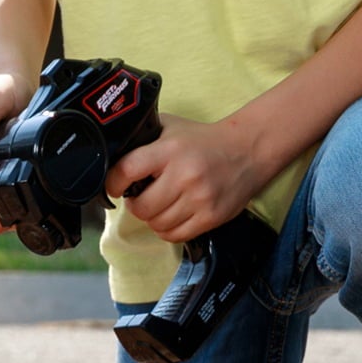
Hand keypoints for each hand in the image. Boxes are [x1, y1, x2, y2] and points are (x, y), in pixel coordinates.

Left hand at [106, 112, 264, 245]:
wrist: (248, 149)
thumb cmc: (205, 140)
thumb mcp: (172, 127)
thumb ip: (143, 138)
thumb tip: (113, 155)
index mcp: (170, 150)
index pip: (127, 170)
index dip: (114, 183)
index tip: (116, 186)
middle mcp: (184, 175)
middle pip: (141, 207)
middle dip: (136, 204)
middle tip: (143, 196)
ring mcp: (199, 199)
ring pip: (156, 224)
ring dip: (153, 218)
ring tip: (162, 204)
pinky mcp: (211, 217)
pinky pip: (175, 236)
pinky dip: (168, 230)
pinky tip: (174, 215)